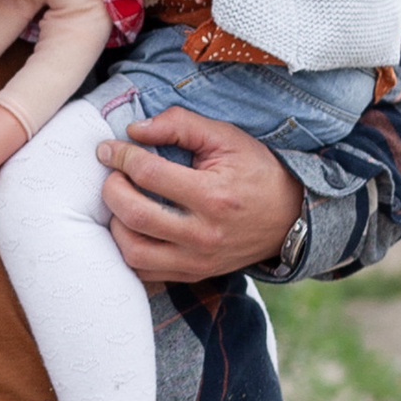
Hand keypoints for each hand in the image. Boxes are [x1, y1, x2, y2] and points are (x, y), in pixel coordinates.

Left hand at [99, 106, 299, 288]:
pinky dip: (129, 250)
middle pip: (134, 216)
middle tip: (112, 174)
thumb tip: (135, 130)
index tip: (109, 149)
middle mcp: (203, 234)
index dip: (121, 156)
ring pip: (134, 252)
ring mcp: (197, 260)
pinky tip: (131, 227)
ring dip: (116, 224)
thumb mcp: (226, 138)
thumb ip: (181, 125)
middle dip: (111, 190)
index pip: (149, 174)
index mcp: (213, 196)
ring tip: (122, 203)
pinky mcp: (193, 274)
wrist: (291, 217)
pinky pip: (145, 272)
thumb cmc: (257, 172)